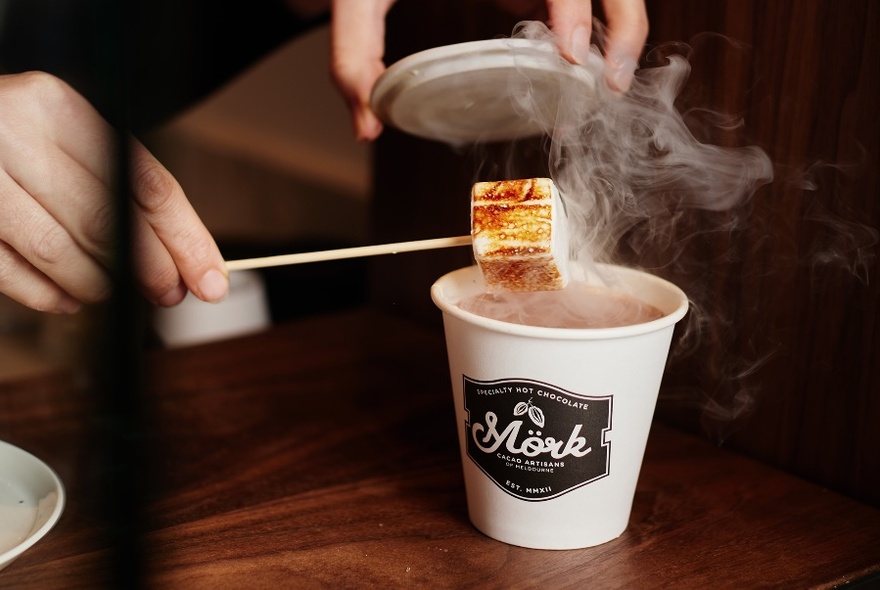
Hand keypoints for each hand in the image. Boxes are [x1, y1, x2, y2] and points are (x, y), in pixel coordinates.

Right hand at [0, 72, 228, 312]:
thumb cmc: (20, 137)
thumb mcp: (74, 139)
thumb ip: (127, 188)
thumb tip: (184, 265)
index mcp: (60, 108)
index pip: (147, 184)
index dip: (187, 240)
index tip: (211, 280)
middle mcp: (14, 132)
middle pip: (106, 219)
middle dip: (148, 268)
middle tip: (167, 293)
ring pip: (56, 250)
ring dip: (96, 284)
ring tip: (108, 290)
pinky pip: (6, 271)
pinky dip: (45, 294)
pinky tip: (66, 297)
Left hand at [329, 0, 647, 141]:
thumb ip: (353, 55)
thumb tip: (367, 126)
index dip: (576, 8)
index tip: (573, 55)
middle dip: (624, 24)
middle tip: (612, 84)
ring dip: (620, 30)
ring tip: (611, 86)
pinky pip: (581, 2)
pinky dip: (594, 34)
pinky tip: (583, 74)